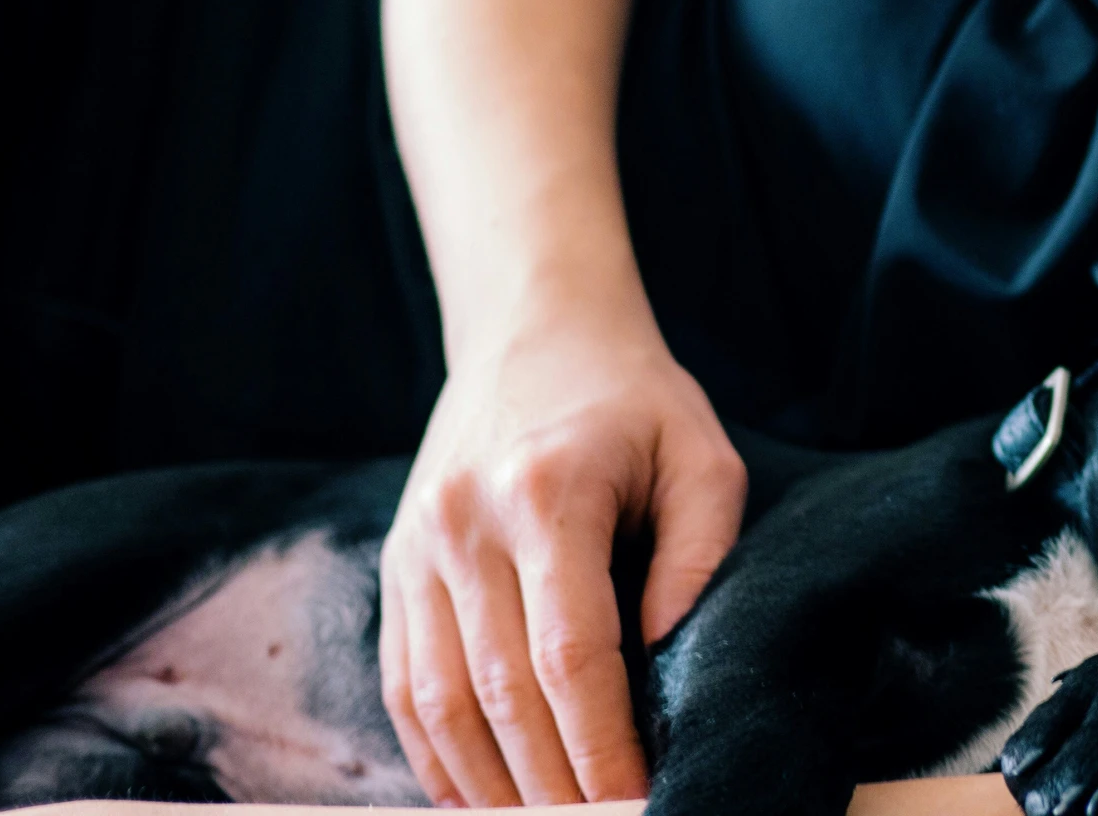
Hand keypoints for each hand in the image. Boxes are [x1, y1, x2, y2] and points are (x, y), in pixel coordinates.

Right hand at [379, 319, 746, 805]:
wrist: (533, 328)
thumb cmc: (633, 399)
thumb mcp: (700, 455)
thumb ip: (698, 553)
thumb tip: (670, 656)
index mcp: (547, 493)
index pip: (569, 651)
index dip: (601, 741)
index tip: (638, 797)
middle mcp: (466, 524)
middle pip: (499, 691)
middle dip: (551, 780)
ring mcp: (418, 547)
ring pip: (439, 700)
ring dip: (490, 782)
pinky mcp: (396, 566)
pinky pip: (403, 682)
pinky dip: (437, 752)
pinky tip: (480, 794)